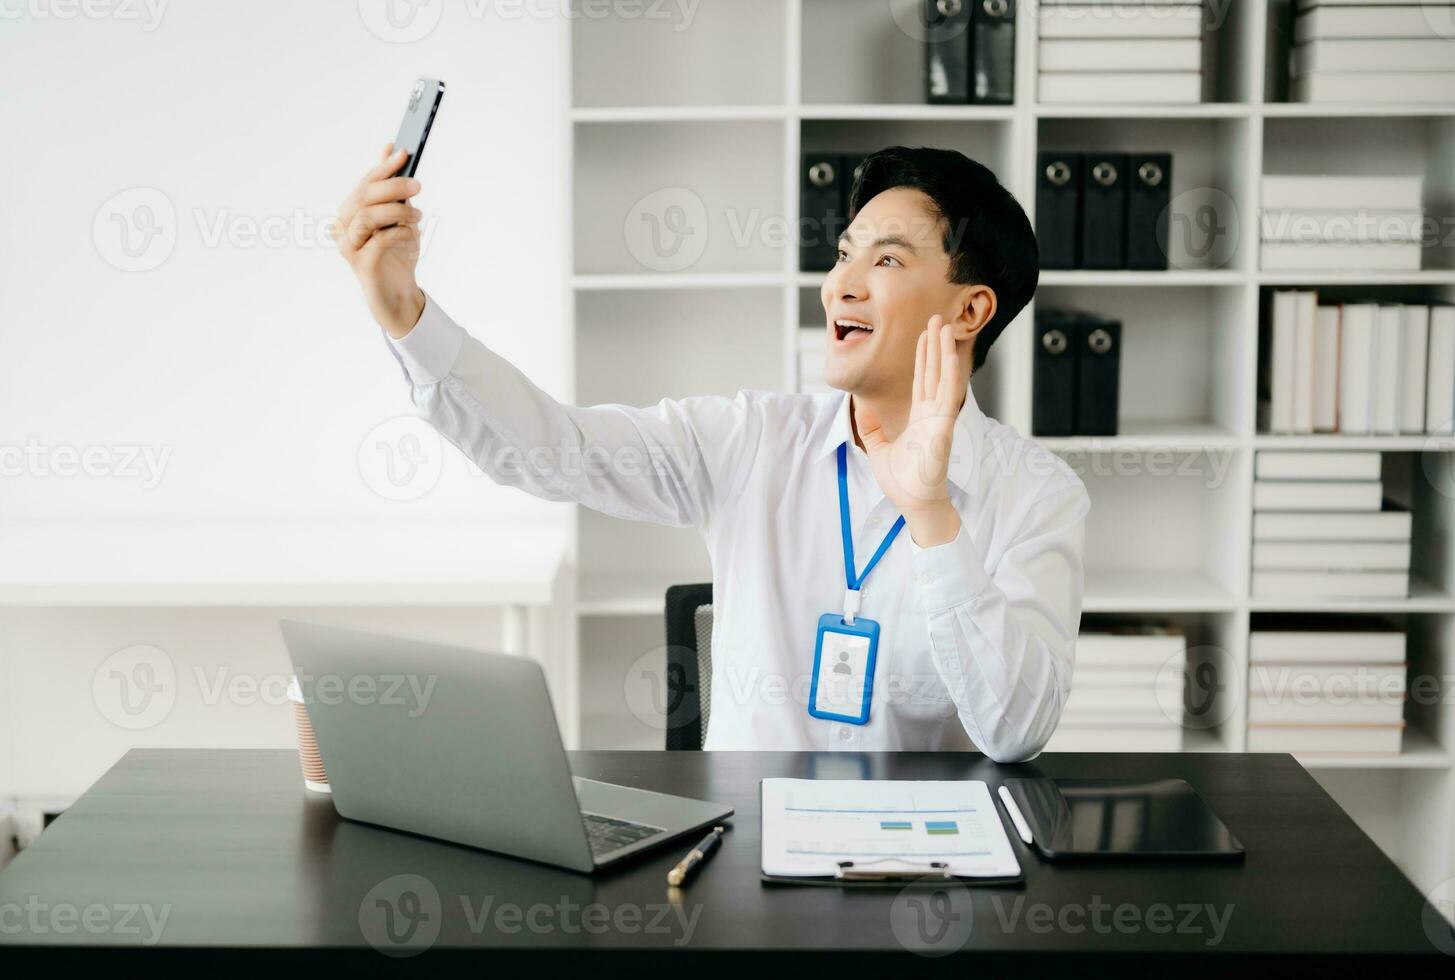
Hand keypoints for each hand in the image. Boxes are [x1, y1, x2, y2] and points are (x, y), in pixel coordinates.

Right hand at [332, 144, 426, 337]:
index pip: (366, 183)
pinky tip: (409, 235)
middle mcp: (344, 227)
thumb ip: (393, 187)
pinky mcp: (361, 264)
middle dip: (393, 186)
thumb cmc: (396, 253)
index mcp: (351, 212)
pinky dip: (399, 233)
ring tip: (417, 217)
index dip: (384, 167)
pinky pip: (379, 240)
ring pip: (368, 216)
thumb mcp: (399, 216)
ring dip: (398, 212)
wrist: (399, 292)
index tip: (404, 152)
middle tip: (418, 185)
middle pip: (364, 197)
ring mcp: (349, 246)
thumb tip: (390, 149)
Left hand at [858, 315, 963, 546]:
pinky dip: (949, 375)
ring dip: (944, 352)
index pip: (922, 381)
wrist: (915, 503)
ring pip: (943, 377)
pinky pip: (948, 396)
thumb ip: (872, 430)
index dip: (923, 358)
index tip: (924, 336)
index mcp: (920, 419)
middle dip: (935, 345)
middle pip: (934, 372)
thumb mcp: (878, 450)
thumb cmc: (903, 483)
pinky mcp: (943, 427)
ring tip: (944, 326)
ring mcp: (939, 419)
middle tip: (936, 319)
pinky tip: (950, 355)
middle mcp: (932, 415)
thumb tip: (862, 411)